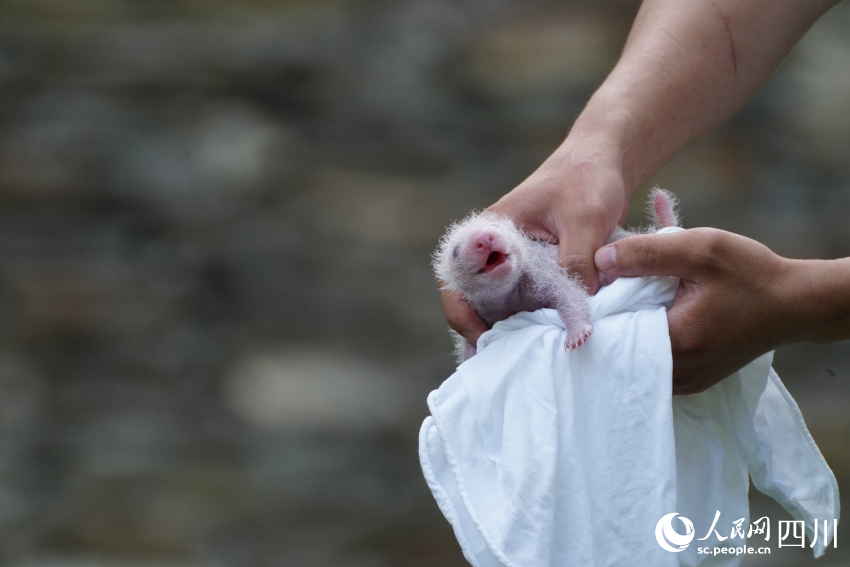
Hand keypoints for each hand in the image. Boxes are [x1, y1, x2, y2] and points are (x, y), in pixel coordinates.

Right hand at [440, 142, 629, 345]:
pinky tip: (545, 341)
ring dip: (508, 329)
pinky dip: (532, 321)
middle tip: (503, 359)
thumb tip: (581, 312)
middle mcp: (495, 249)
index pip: (457, 277)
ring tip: (522, 358)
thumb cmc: (586, 180)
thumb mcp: (585, 220)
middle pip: (472, 298)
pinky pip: (525, 302)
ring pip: (498, 304)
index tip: (483, 337)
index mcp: (490, 231)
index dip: (461, 311)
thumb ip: (577, 262)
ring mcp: (514, 261)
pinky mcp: (535, 269)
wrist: (604, 161)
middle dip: (483, 330)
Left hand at [594, 228, 796, 393]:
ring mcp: (685, 381)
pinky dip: (648, 337)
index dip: (601, 305)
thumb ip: (647, 253)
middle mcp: (677, 374)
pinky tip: (654, 311)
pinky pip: (655, 360)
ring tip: (634, 296)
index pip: (613, 332)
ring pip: (636, 355)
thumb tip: (599, 259)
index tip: (602, 281)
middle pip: (621, 347)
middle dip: (614, 315)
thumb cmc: (752, 274)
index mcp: (676, 343)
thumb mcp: (700, 249)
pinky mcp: (692, 379)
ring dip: (631, 327)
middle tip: (615, 285)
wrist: (796, 303)